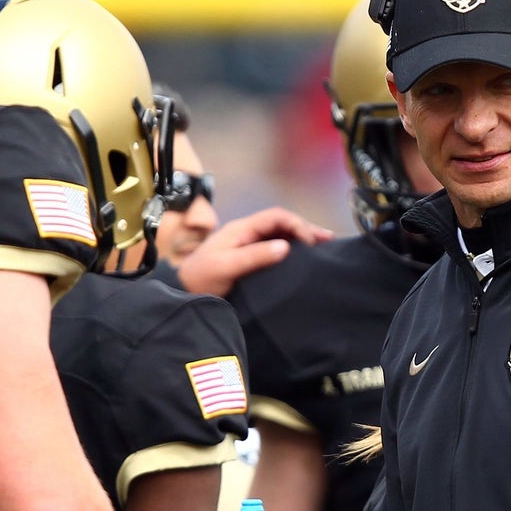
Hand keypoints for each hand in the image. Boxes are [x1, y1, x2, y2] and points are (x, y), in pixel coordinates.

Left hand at [174, 208, 328, 297]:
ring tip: (323, 247)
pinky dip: (293, 251)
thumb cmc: (202, 278)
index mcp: (242, 229)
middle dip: (306, 229)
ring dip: (301, 239)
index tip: (310, 242)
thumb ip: (255, 256)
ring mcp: (248, 246)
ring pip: (280, 236)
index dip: (297, 225)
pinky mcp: (249, 260)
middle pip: (282, 224)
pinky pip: (275, 250)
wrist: (182, 293)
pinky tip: (303, 260)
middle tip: (328, 240)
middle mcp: (247, 234)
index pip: (277, 217)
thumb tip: (286, 247)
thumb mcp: (227, 266)